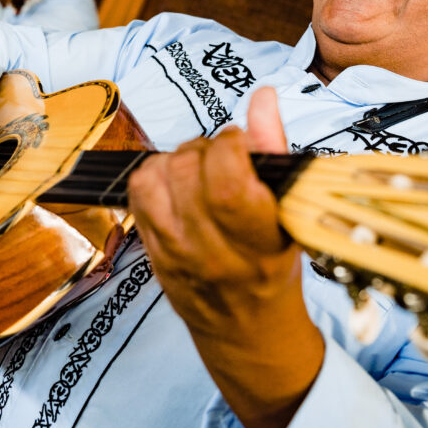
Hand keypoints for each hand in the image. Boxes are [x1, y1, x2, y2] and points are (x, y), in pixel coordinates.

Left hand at [127, 88, 323, 427]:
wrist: (247, 330)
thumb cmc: (275, 267)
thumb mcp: (290, 216)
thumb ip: (273, 151)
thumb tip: (263, 96)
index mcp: (258, 243)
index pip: (225, 181)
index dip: (229, 145)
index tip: (240, 143)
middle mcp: (213, 252)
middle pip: (186, 172)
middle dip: (203, 147)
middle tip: (221, 156)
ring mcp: (176, 255)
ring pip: (155, 179)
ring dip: (175, 160)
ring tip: (197, 169)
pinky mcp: (151, 254)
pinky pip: (137, 196)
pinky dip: (154, 177)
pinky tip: (176, 185)